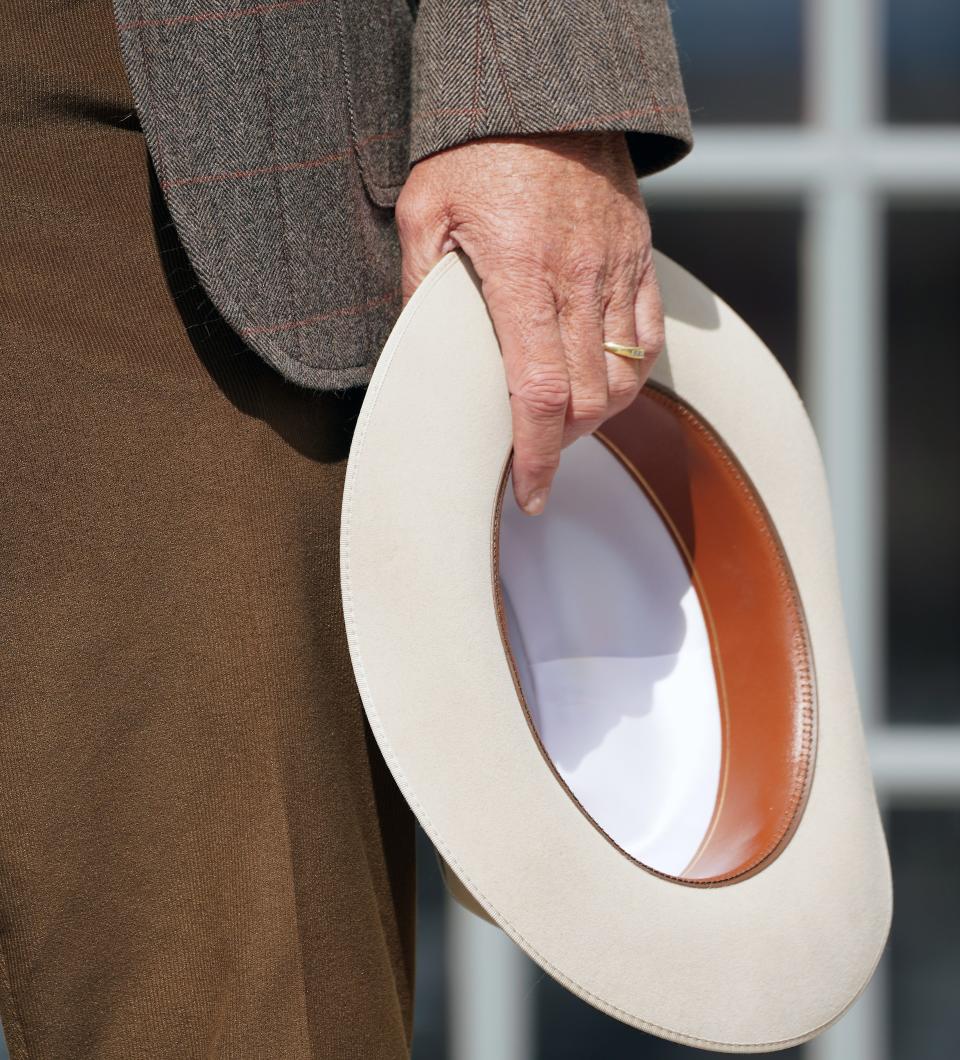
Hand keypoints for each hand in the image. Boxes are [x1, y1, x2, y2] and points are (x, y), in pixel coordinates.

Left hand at [395, 132, 662, 514]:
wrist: (546, 86)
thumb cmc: (476, 145)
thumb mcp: (424, 209)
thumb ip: (421, 285)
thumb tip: (420, 346)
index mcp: (523, 275)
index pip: (541, 394)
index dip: (539, 457)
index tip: (530, 494)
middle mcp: (581, 279)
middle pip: (589, 399)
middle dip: (562, 444)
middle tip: (533, 453)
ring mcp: (618, 269)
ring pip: (624, 377)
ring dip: (596, 415)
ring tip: (563, 421)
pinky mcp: (639, 257)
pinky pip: (649, 337)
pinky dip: (630, 374)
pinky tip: (603, 382)